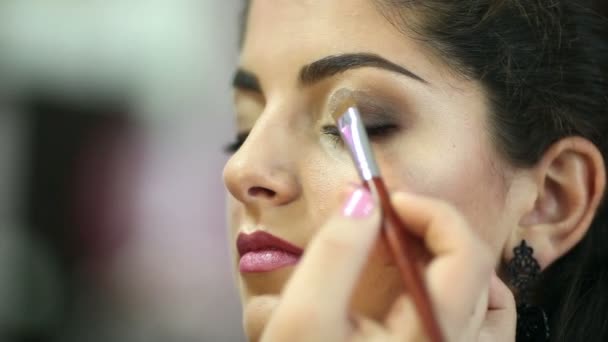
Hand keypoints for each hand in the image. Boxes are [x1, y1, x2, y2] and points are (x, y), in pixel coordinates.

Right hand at [260, 186, 515, 340]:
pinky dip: (460, 297)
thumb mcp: (304, 319)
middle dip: (430, 231)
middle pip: (477, 271)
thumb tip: (362, 198)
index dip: (431, 212)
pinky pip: (483, 329)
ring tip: (405, 255)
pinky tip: (418, 294)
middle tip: (384, 220)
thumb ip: (334, 252)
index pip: (466, 257)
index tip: (385, 198)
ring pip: (490, 302)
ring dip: (451, 264)